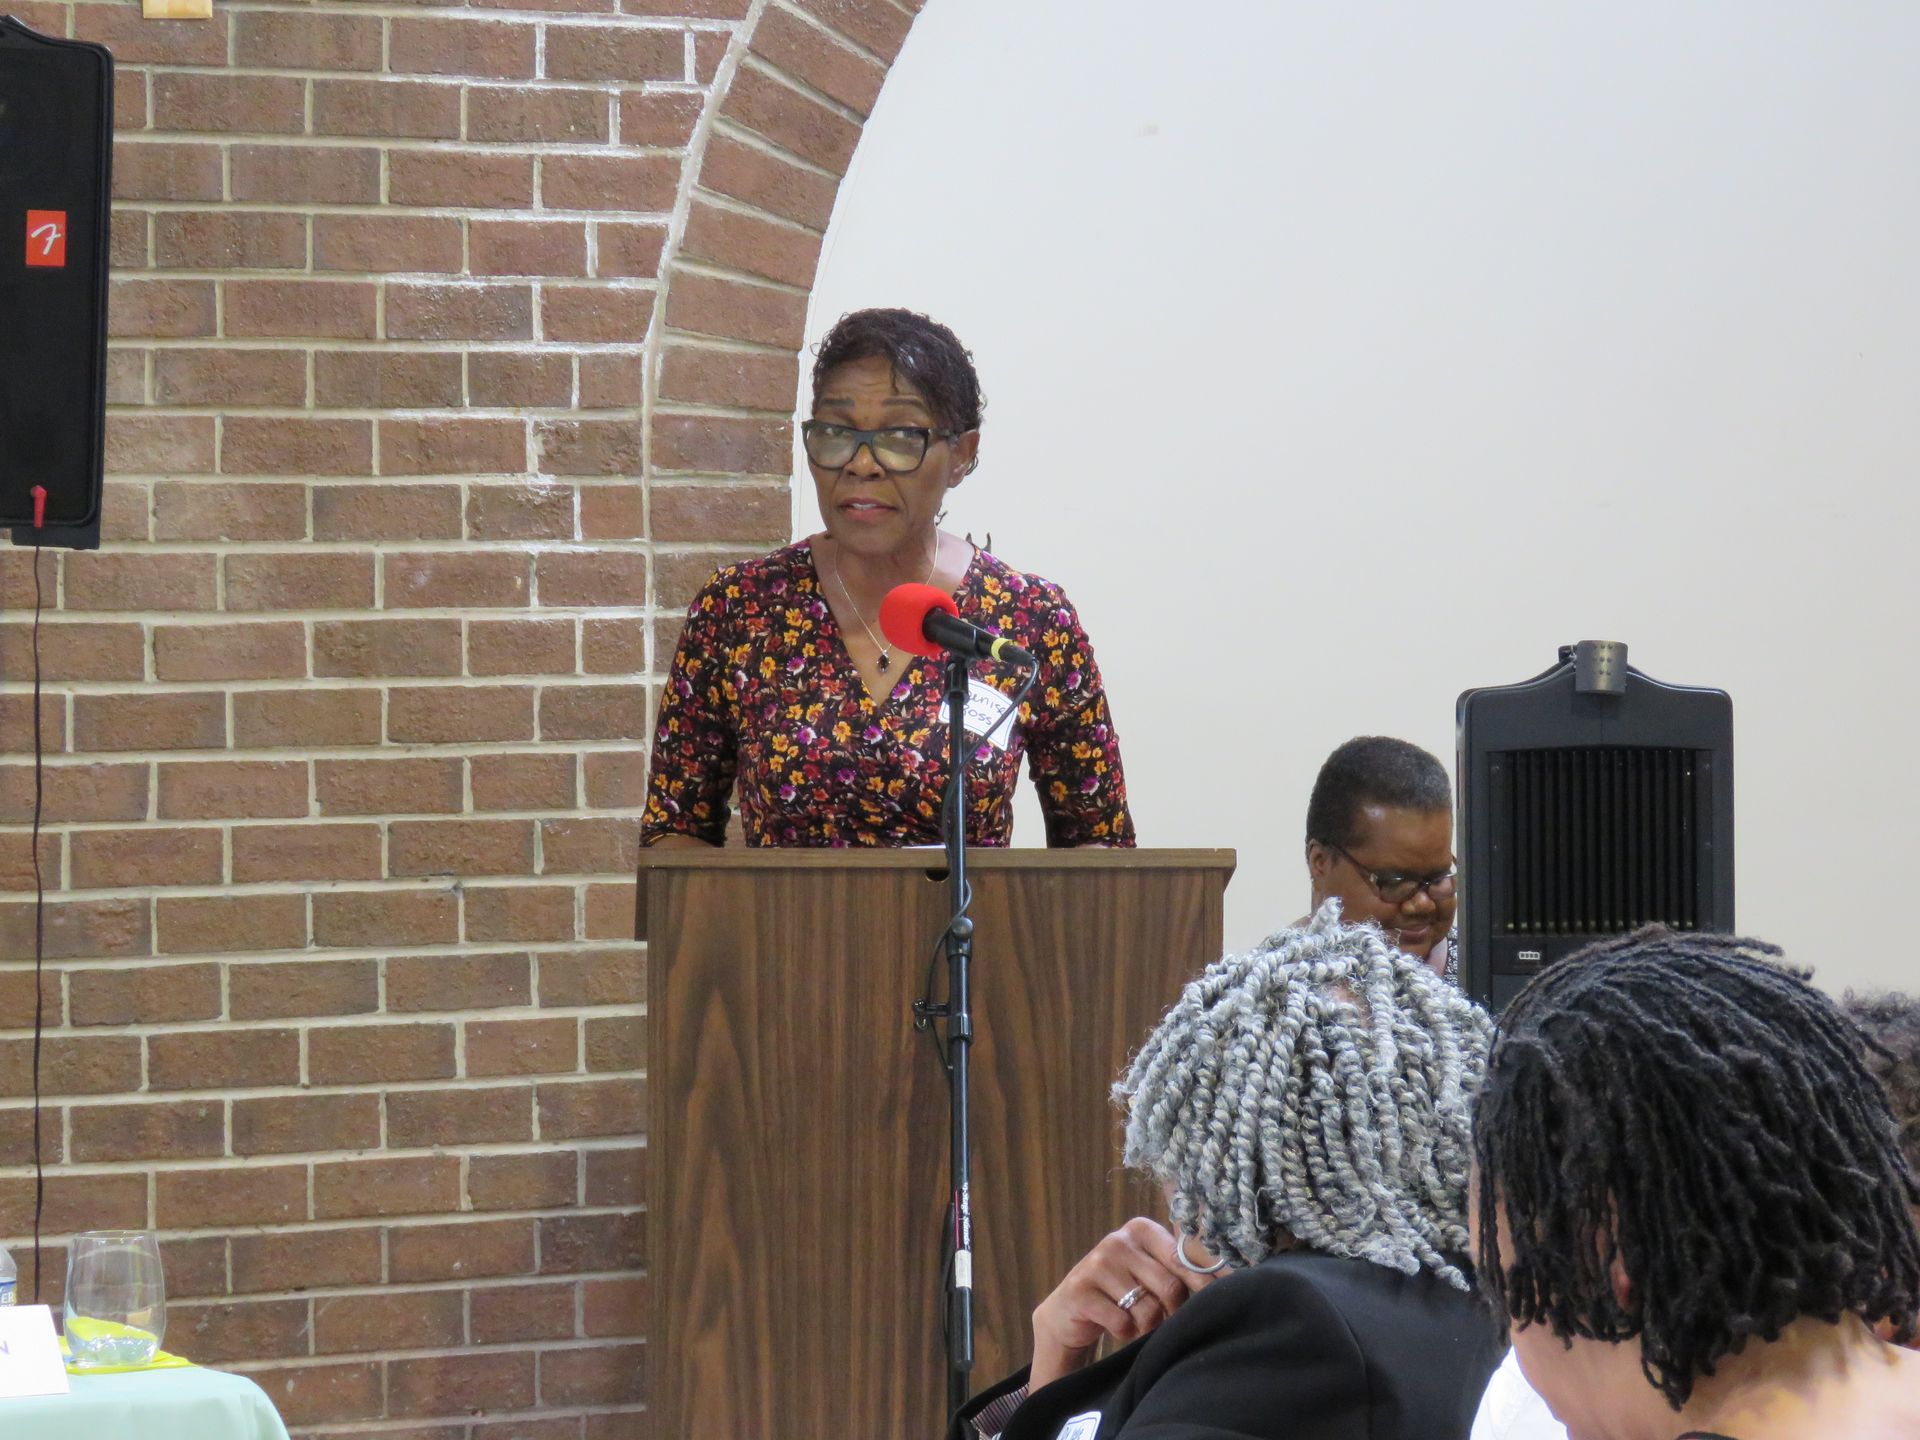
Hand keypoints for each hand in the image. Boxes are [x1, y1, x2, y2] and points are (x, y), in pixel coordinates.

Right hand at [1028, 1217, 1214, 1389]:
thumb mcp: (1149, 1271)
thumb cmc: (1122, 1291)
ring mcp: (1097, 1264)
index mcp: (1141, 1229)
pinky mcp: (1081, 1290)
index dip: (1204, 1283)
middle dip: (1173, 1313)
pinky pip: (1122, 1323)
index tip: (1219, 1299)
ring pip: (1148, 1310)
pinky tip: (1117, 1326)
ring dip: (1148, 1327)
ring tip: (1139, 1323)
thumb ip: (1179, 1271)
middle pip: (1169, 1287)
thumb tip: (1227, 1282)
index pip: (1183, 1257)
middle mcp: (1118, 1240)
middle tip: (1166, 1320)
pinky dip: (1125, 1333)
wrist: (1071, 1308)